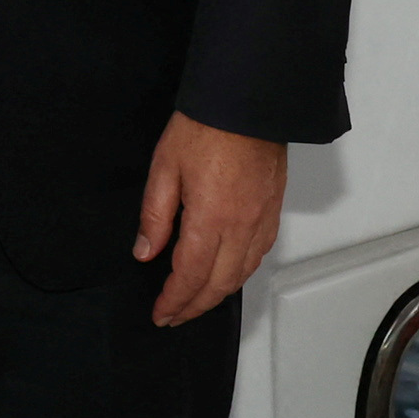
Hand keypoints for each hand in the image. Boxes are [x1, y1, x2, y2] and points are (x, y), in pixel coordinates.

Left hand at [135, 113, 286, 327]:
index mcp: (211, 218)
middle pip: (218, 284)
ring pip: (241, 274)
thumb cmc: (206, 126)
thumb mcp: (164, 166)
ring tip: (196, 301)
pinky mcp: (273, 210)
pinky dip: (240, 273)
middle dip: (194, 306)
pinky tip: (227, 273)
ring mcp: (262, 220)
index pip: (190, 276)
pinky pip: (258, 254)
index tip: (161, 313)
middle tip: (174, 315)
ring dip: (218, 294)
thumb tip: (145, 251)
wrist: (247, 101)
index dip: (174, 300)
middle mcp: (241, 226)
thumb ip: (154, 215)